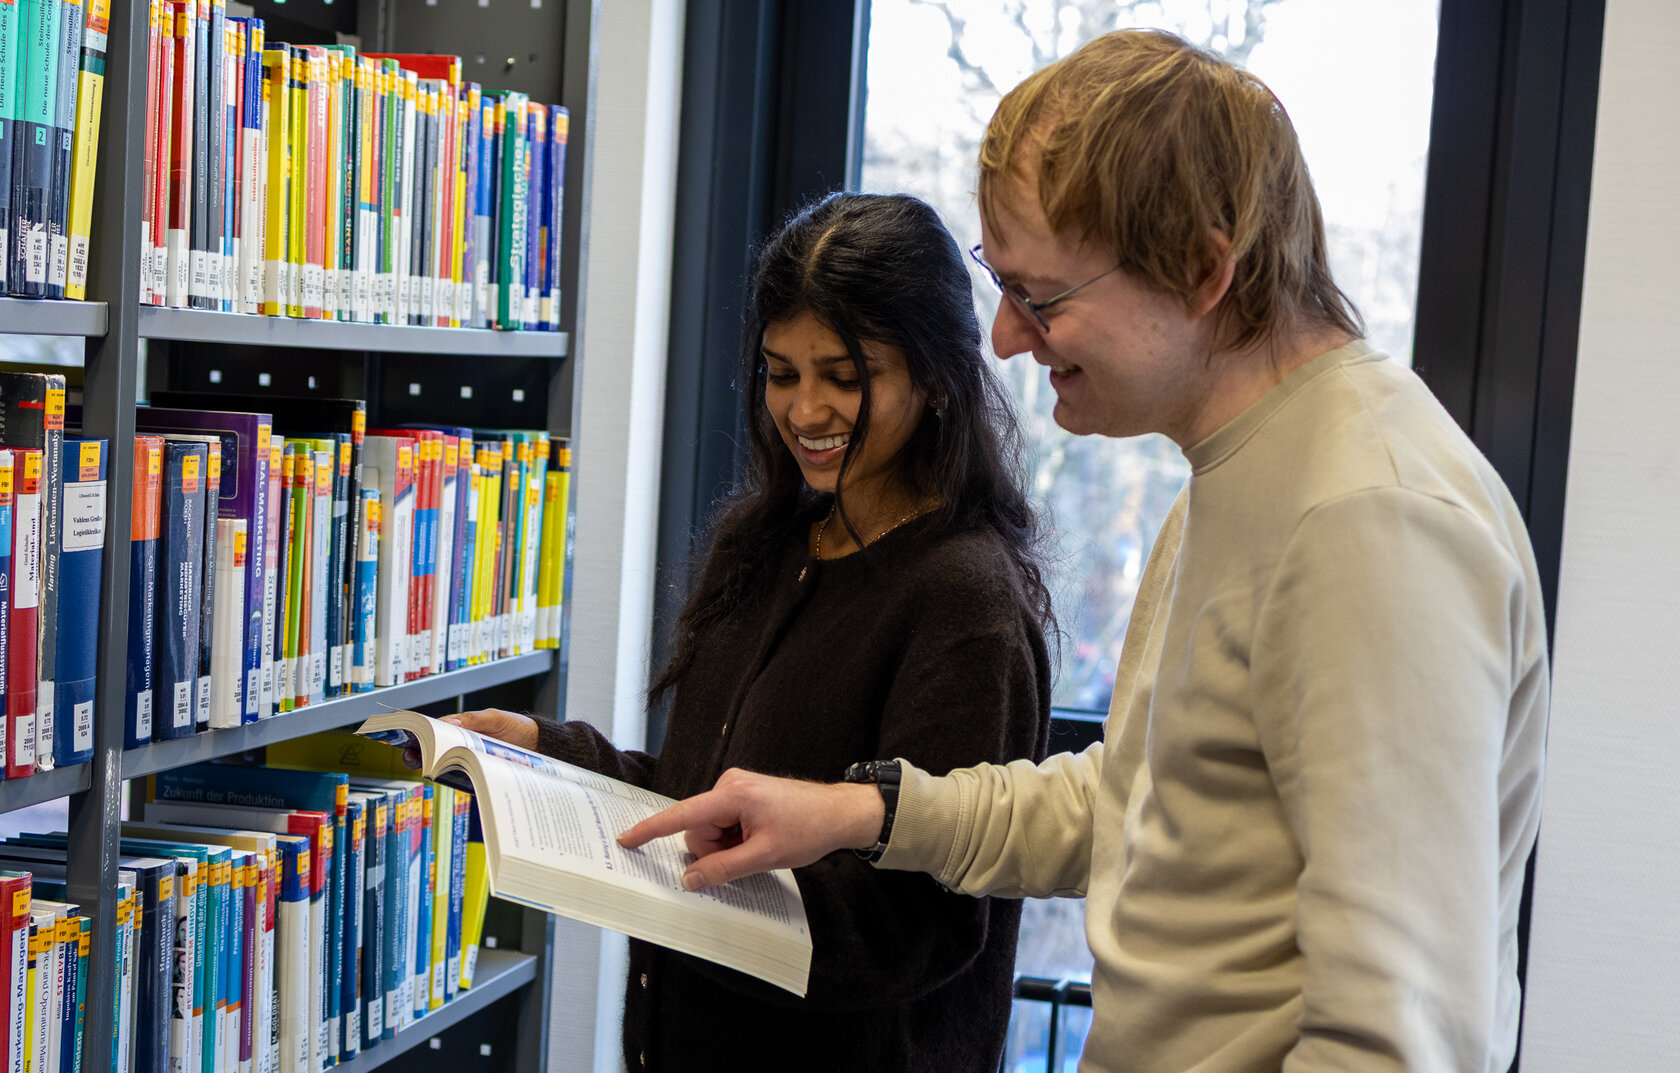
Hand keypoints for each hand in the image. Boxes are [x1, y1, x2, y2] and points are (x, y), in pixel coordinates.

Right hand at [401, 708, 540, 768]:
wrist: (539, 744)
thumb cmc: (516, 727)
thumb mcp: (495, 718)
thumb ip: (473, 720)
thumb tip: (447, 722)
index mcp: (461, 728)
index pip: (434, 731)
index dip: (419, 736)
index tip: (409, 740)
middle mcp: (462, 746)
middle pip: (436, 752)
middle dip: (423, 755)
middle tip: (418, 758)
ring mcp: (470, 761)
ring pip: (448, 767)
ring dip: (439, 768)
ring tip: (436, 766)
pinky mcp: (479, 774)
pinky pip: (465, 778)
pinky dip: (459, 778)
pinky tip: (456, 776)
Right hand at [617, 768, 884, 890]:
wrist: (840, 813)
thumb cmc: (808, 828)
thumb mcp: (765, 856)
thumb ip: (723, 868)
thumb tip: (690, 880)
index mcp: (732, 794)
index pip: (683, 815)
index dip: (652, 829)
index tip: (627, 839)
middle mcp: (729, 785)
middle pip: (698, 830)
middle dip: (716, 850)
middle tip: (750, 854)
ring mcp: (736, 789)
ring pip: (711, 831)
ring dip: (728, 846)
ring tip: (760, 845)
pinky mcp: (743, 796)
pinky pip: (724, 825)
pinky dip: (735, 839)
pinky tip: (760, 840)